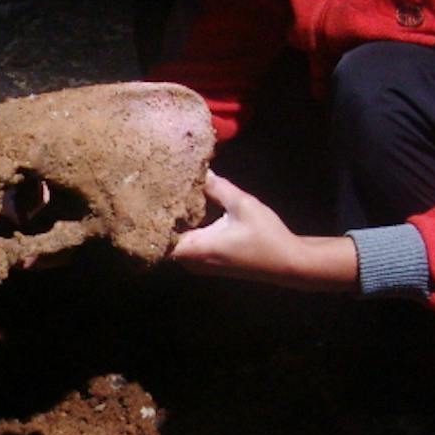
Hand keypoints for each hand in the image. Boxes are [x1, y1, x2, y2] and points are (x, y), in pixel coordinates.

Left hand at [169, 172, 359, 291]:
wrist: (288, 263)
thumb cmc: (266, 236)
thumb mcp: (242, 204)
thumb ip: (217, 187)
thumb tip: (198, 170)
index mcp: (196, 249)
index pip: (157, 237)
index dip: (150, 216)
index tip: (146, 195)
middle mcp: (192, 261)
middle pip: (163, 238)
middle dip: (160, 215)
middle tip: (154, 189)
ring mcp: (199, 265)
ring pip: (175, 242)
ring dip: (173, 222)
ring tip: (167, 195)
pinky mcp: (207, 263)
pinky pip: (186, 244)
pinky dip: (184, 229)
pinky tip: (186, 208)